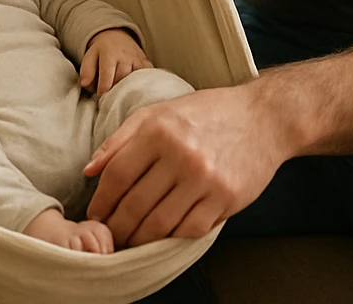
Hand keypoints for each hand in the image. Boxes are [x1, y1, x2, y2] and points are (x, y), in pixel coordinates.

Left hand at [80, 28, 151, 96]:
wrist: (116, 36)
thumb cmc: (101, 51)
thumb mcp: (90, 56)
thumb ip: (86, 70)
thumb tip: (85, 84)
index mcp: (109, 53)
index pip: (107, 75)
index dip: (103, 89)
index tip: (100, 96)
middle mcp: (125, 55)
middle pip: (122, 79)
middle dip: (115, 89)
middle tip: (110, 96)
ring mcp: (137, 59)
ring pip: (135, 79)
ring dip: (128, 89)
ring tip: (121, 94)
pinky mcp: (145, 62)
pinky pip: (147, 75)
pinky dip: (144, 83)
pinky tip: (137, 89)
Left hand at [82, 82, 289, 247]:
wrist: (263, 118)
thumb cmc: (206, 113)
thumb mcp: (158, 113)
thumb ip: (120, 139)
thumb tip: (89, 170)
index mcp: (159, 131)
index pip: (117, 175)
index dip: (101, 200)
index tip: (94, 213)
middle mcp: (182, 155)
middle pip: (135, 204)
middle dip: (116, 226)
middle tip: (108, 234)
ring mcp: (206, 179)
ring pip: (160, 223)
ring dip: (140, 238)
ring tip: (131, 239)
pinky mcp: (227, 198)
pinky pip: (190, 229)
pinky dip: (172, 236)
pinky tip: (163, 233)